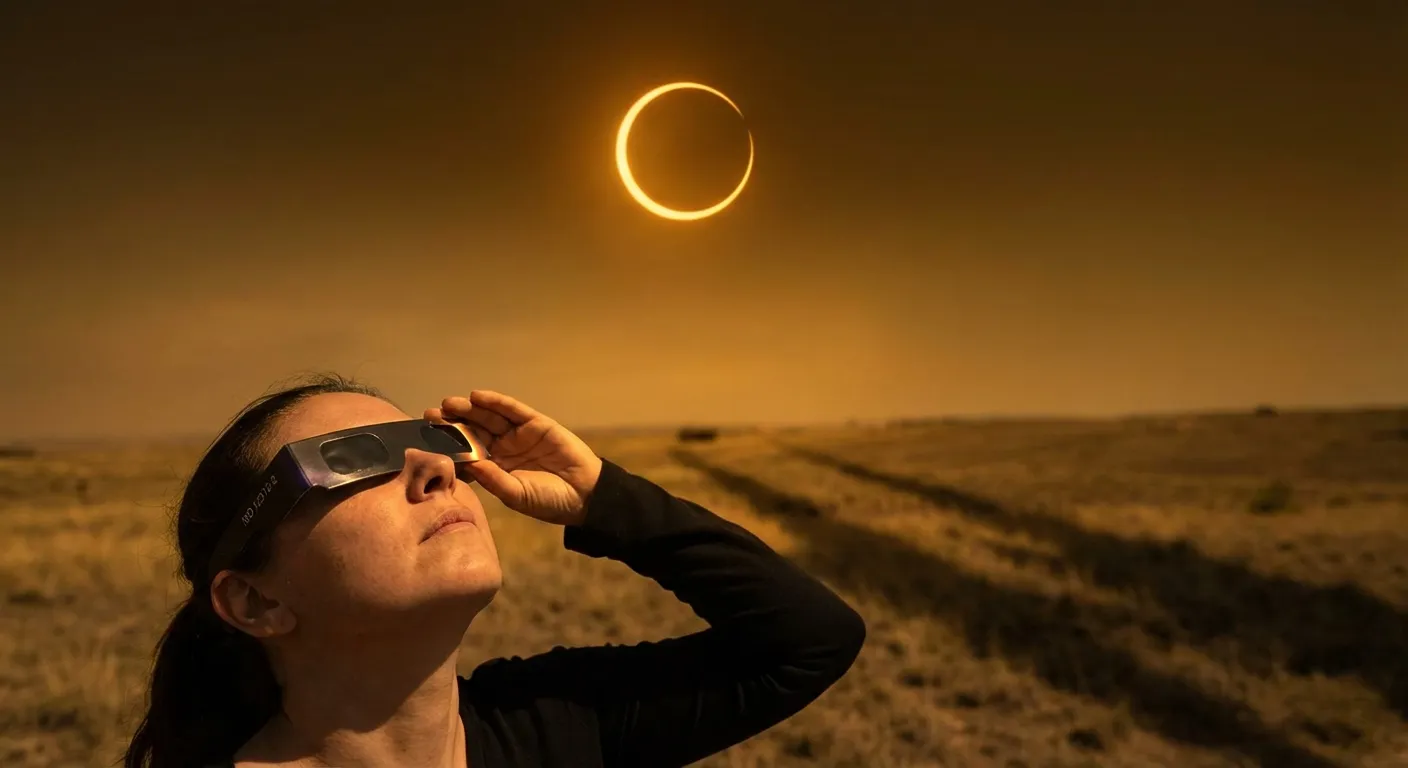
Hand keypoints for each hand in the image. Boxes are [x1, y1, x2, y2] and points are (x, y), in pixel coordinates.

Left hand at [424, 390, 601, 526]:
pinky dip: (495, 402)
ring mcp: (518, 435)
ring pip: (488, 418)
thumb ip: (495, 480)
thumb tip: (472, 465)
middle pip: (472, 432)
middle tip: (430, 417)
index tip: (426, 440)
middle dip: (452, 424)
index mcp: (494, 470)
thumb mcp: (517, 495)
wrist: (584, 494)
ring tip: (448, 404)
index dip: (447, 447)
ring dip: (468, 410)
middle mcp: (502, 450)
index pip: (465, 455)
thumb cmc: (549, 501)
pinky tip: (477, 397)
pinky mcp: (535, 423)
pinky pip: (512, 410)